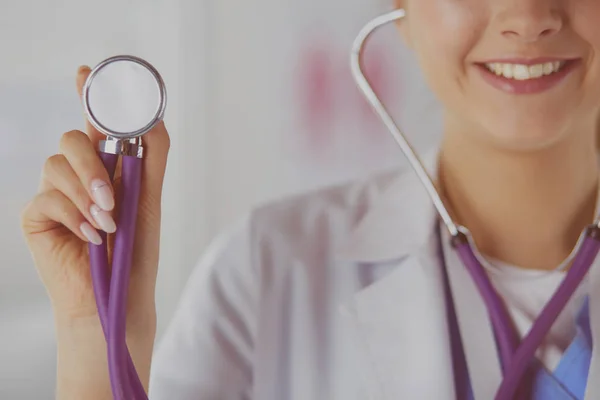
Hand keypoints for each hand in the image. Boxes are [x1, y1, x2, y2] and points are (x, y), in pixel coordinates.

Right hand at [21, 65, 169, 332]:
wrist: (115, 296)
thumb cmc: (134, 250)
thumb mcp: (148, 199)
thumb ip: (150, 158)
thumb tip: (154, 117)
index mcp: (106, 167)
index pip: (93, 123)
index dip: (87, 94)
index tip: (85, 71)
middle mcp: (78, 175)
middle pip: (71, 139)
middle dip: (91, 164)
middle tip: (112, 197)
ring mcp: (55, 193)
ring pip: (56, 164)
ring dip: (86, 194)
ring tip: (106, 224)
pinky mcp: (37, 216)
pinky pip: (47, 197)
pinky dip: (73, 215)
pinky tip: (90, 237)